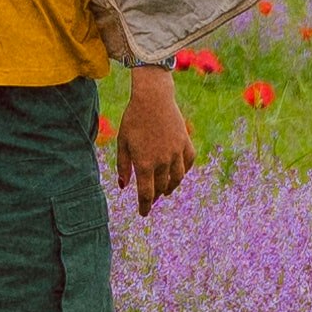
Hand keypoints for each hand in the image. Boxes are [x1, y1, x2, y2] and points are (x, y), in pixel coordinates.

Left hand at [101, 66, 199, 207]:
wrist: (153, 98)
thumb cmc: (133, 120)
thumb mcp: (123, 143)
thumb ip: (123, 166)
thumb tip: (124, 187)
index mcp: (144, 163)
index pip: (146, 194)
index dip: (145, 207)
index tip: (143, 214)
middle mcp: (162, 161)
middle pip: (162, 187)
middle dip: (156, 195)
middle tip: (152, 197)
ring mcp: (176, 152)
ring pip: (177, 178)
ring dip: (171, 186)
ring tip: (166, 189)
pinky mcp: (186, 142)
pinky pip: (189, 162)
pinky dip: (184, 170)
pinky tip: (179, 172)